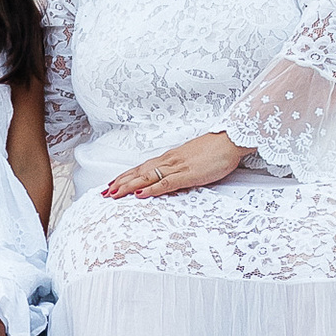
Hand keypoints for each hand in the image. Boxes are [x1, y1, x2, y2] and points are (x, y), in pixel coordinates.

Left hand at [103, 130, 247, 198]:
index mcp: (170, 157)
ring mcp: (177, 167)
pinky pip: (165, 183)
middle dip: (121, 182)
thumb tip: (173, 176)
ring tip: (113, 194)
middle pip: (139, 172)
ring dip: (128, 185)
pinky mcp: (188, 174)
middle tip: (104, 192)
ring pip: (147, 177)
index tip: (113, 183)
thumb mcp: (194, 160)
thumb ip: (182, 168)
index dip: (126, 176)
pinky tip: (140, 195)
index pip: (143, 167)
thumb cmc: (215, 150)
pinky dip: (151, 189)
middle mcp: (169, 160)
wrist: (231, 140)